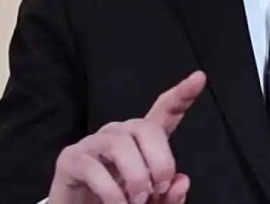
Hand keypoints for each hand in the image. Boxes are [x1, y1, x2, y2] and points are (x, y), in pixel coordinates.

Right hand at [47, 71, 206, 203]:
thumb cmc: (119, 203)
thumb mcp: (151, 203)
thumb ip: (169, 196)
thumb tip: (181, 181)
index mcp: (142, 142)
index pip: (164, 111)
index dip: (182, 94)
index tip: (199, 78)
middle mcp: (118, 135)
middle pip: (144, 127)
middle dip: (160, 161)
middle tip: (159, 189)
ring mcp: (92, 144)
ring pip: (120, 144)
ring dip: (136, 177)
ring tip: (138, 201)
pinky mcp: (71, 160)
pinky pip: (93, 167)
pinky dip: (112, 192)